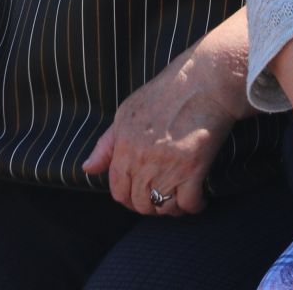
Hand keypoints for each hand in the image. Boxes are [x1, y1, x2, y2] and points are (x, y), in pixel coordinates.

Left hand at [82, 48, 245, 215]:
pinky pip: (188, 205)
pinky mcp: (193, 170)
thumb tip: (88, 169)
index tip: (141, 194)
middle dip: (150, 205)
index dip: (128, 197)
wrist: (204, 82)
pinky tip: (198, 199)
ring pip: (163, 208)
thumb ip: (106, 144)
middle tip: (162, 196)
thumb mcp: (126, 112)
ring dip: (171, 209)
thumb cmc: (166, 93)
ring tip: (179, 198)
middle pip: (139, 203)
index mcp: (124, 146)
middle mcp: (142, 161)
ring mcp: (167, 167)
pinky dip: (194, 207)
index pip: (117, 190)